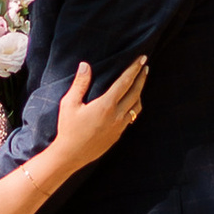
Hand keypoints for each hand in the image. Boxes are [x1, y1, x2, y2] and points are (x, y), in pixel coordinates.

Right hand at [52, 54, 146, 173]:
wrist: (71, 155)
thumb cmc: (68, 128)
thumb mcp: (69, 104)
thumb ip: (80, 84)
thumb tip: (85, 65)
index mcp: (106, 105)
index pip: (125, 82)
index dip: (134, 69)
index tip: (142, 59)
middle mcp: (117, 115)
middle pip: (135, 93)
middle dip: (141, 78)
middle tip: (146, 66)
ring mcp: (119, 126)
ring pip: (136, 106)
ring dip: (139, 93)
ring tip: (139, 84)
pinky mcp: (118, 135)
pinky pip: (131, 117)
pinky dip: (134, 106)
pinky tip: (130, 103)